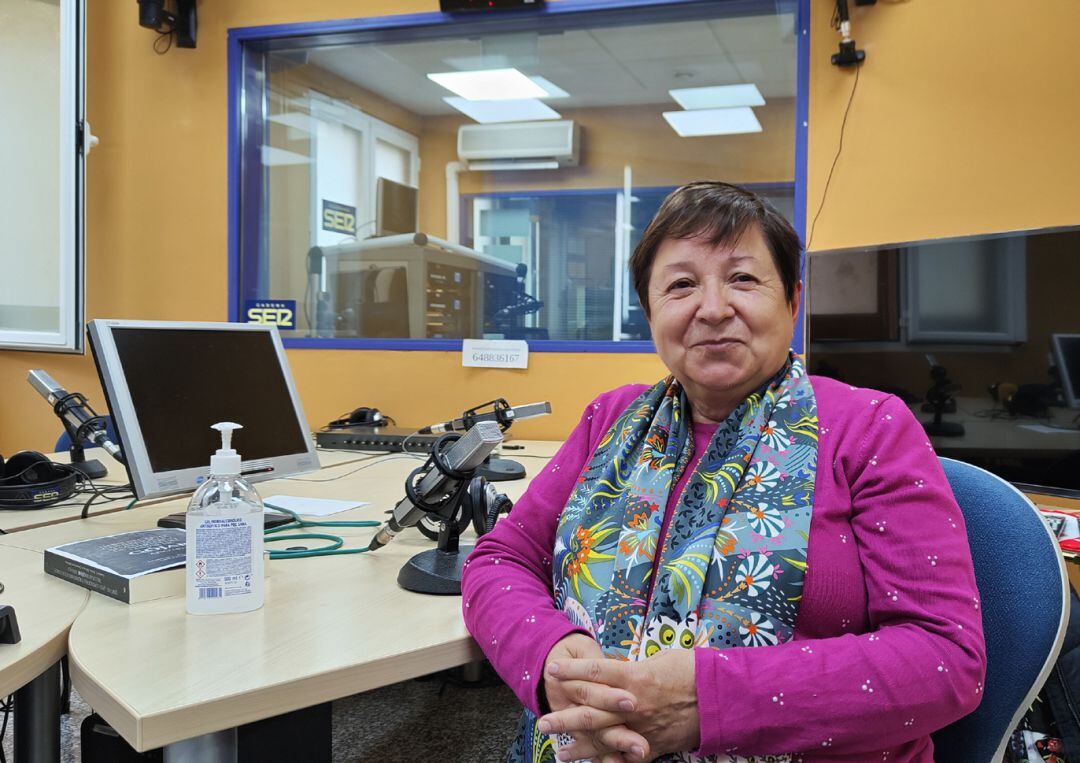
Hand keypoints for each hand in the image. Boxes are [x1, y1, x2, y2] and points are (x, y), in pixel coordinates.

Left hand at [541, 649, 699, 759]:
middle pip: (590, 711)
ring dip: (579, 746)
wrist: (722, 697)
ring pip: (604, 739)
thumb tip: (615, 669)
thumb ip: (634, 668)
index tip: (552, 670)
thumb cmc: (693, 670)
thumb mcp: (660, 659)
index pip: (594, 672)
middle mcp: (633, 704)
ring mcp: (642, 727)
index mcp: (635, 677)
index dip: (571, 671)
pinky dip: (609, 762)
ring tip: (559, 752)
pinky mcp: (654, 745)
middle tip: (542, 724)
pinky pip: (626, 756)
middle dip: (564, 718)